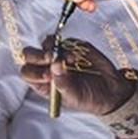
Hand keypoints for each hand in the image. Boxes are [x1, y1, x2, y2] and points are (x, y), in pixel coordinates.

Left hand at [20, 37, 134, 115]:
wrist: (109, 89)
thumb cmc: (88, 98)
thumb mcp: (74, 97)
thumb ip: (63, 83)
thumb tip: (54, 65)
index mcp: (43, 83)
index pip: (28, 73)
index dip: (34, 72)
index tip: (48, 74)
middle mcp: (47, 67)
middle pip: (30, 55)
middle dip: (37, 55)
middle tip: (50, 57)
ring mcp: (58, 55)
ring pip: (45, 44)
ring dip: (53, 49)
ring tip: (69, 59)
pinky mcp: (71, 45)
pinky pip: (62, 40)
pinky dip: (66, 46)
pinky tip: (75, 57)